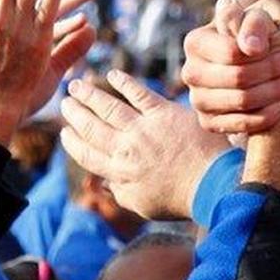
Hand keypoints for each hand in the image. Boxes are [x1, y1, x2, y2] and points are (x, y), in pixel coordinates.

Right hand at [60, 71, 227, 219]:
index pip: (87, 155)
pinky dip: (123, 82)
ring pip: (108, 107)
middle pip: (92, 127)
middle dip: (75, 114)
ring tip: (77, 85)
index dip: (73, 143)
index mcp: (120, 172)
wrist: (215, 184)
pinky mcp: (164, 113)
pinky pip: (138, 93)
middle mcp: (127, 148)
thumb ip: (122, 194)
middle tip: (66, 102)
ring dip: (89, 95)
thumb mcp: (145, 206)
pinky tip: (112, 74)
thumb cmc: (183, 198)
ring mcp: (144, 129)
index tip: (65, 133)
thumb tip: (106, 184)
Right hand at [181, 0, 279, 135]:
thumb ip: (254, 22)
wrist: (262, 64)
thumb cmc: (260, 36)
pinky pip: (237, 124)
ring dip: (271, 93)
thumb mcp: (262, 19)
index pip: (231, 52)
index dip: (262, 56)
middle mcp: (192, 71)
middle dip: (269, 74)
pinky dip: (263, 117)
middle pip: (235, 77)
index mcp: (196, 42)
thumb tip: (251, 46)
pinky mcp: (209, 122)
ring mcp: (198, 99)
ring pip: (239, 101)